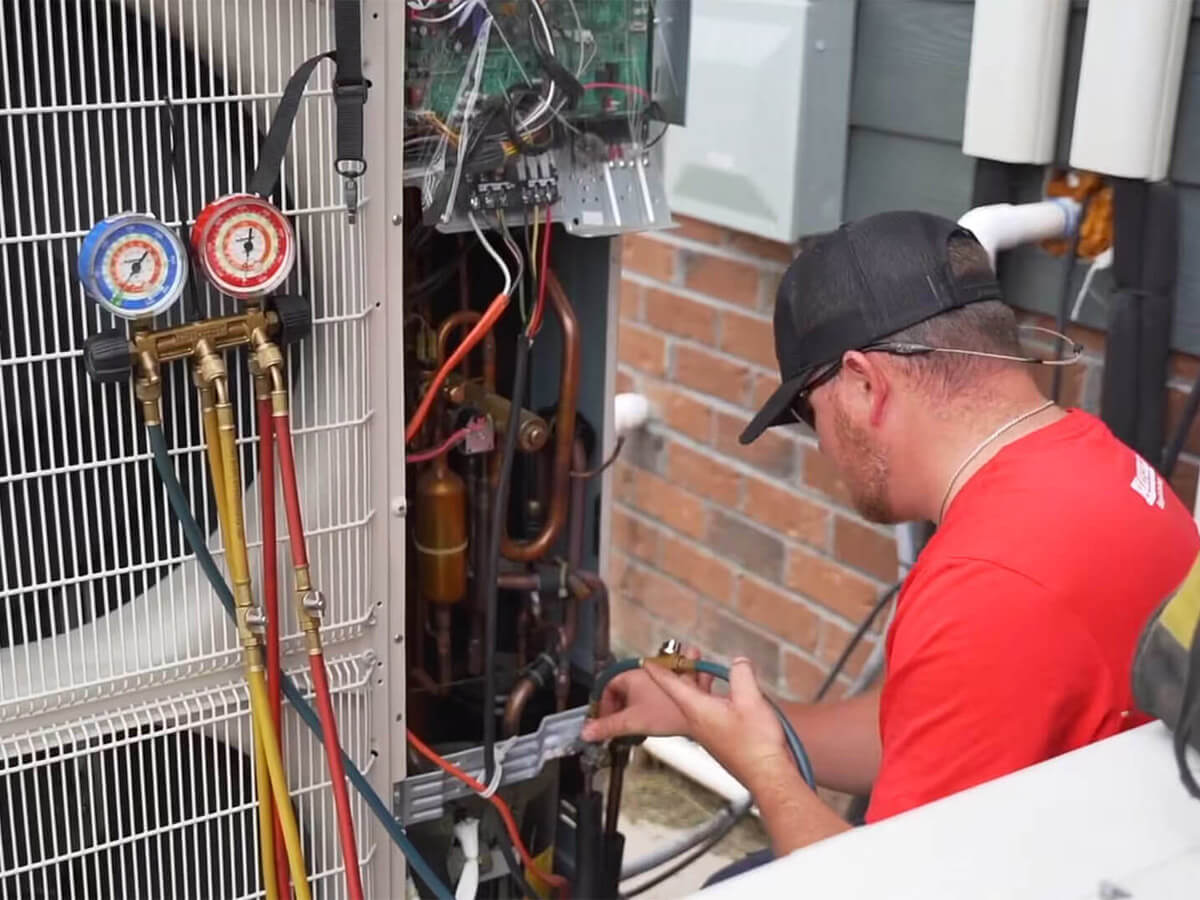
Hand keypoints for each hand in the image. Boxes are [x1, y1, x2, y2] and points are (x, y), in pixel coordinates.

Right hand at [581, 646, 713, 741]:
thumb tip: (586, 732)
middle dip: (622, 703)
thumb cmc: (668, 713)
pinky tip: (669, 697)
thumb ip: (607, 727)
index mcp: (632, 675)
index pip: (609, 685)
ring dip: (644, 695)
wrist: (701, 713)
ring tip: (640, 712)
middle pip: (627, 685)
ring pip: (649, 681)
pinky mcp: (682, 680)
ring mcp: (666, 673)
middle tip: (621, 720)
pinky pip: (672, 678)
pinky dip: (669, 686)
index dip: (605, 703)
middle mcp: (649, 669)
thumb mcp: (631, 722)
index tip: (606, 718)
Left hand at [642, 657, 792, 794]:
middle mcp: (698, 721)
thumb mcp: (751, 700)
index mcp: (697, 710)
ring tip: (704, 666)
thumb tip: (738, 663)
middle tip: (686, 654)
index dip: (658, 670)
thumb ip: (741, 675)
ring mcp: (708, 730)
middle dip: (682, 669)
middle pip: (682, 690)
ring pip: (696, 699)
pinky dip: (710, 694)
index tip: (646, 661)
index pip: (670, 685)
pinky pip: (708, 708)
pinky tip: (725, 690)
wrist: (767, 774)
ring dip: (698, 680)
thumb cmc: (756, 745)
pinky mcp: (720, 735)